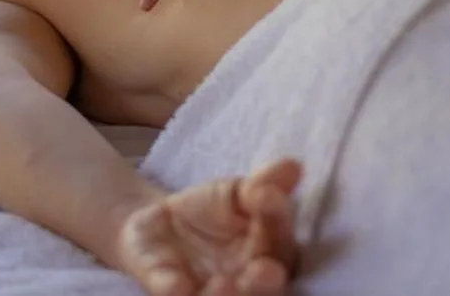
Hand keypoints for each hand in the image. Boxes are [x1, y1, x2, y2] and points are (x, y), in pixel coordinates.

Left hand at [116, 159, 302, 295]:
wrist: (156, 224)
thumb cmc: (208, 211)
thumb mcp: (235, 191)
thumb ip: (264, 184)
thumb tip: (293, 166)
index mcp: (268, 252)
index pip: (283, 240)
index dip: (277, 217)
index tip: (265, 194)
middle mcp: (247, 279)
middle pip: (267, 289)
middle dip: (266, 284)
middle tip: (265, 271)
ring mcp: (211, 290)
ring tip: (223, 284)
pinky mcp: (174, 293)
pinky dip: (177, 292)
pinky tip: (179, 285)